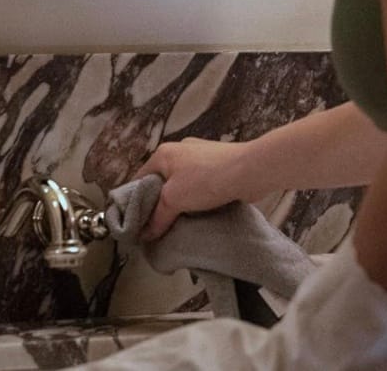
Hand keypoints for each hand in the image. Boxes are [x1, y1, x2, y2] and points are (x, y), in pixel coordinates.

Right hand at [135, 137, 253, 240]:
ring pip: (181, 187)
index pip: (139, 180)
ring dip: (179, 205)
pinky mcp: (217, 167)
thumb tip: (146, 233)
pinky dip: (196, 201)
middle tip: (156, 230)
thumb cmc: (207, 178)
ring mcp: (200, 158)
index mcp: (163, 153)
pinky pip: (198, 188)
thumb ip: (157, 217)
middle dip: (159, 206)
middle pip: (160, 184)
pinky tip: (197, 216)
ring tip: (176, 226)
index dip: (135, 203)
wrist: (250, 170)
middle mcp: (179, 152)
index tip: (136, 225)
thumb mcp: (174, 199)